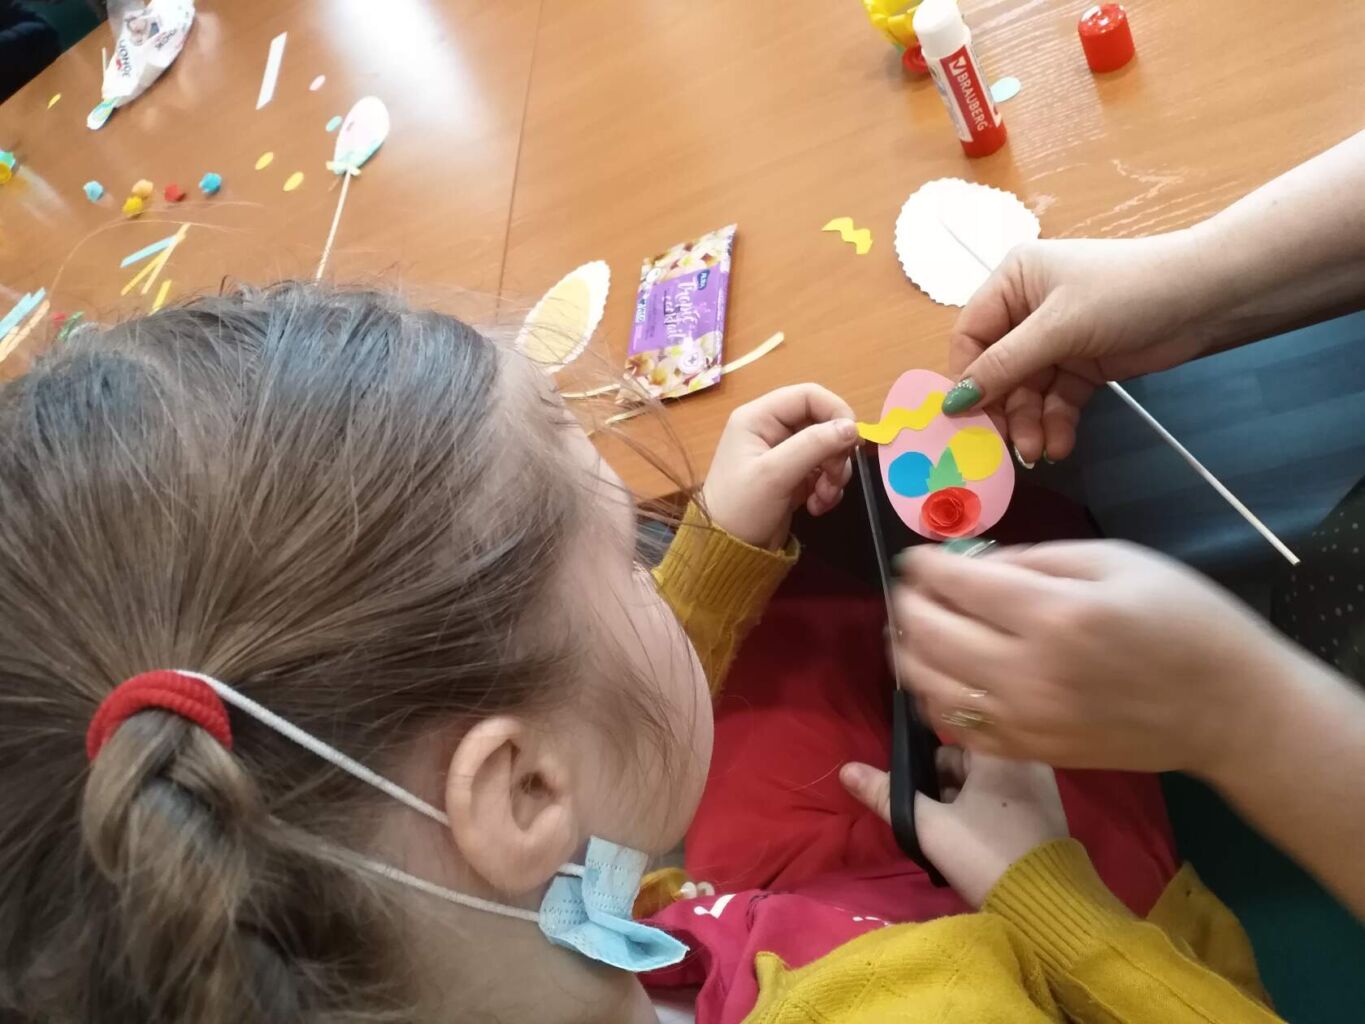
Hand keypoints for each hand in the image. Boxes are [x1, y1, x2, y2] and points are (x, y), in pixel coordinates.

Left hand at [702, 384, 856, 548]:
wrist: (729, 552)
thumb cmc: (742, 507)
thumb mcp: (776, 474)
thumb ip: (814, 446)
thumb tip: (853, 427)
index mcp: (758, 417)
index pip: (808, 395)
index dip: (836, 411)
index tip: (853, 440)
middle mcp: (771, 430)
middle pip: (822, 422)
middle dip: (835, 452)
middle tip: (834, 478)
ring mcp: (783, 454)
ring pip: (827, 449)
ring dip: (834, 474)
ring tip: (823, 498)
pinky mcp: (793, 476)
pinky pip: (823, 471)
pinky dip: (828, 488)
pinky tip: (817, 507)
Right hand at [841, 750, 1068, 907]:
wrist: (1043, 906)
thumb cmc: (984, 854)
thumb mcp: (929, 826)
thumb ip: (887, 796)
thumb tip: (846, 770)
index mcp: (999, 751)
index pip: (950, 732)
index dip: (922, 754)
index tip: (909, 781)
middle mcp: (1025, 759)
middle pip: (965, 759)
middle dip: (938, 783)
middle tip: (924, 815)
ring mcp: (1040, 786)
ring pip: (982, 781)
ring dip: (958, 799)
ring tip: (943, 831)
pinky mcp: (1046, 811)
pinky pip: (1001, 797)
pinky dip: (981, 809)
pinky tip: (968, 837)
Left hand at [890, 540, 1295, 776]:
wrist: (1228, 709)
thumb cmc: (1183, 620)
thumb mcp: (1117, 561)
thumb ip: (1035, 559)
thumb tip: (973, 565)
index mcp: (1055, 615)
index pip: (956, 585)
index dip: (924, 567)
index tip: (917, 559)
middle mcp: (1028, 672)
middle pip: (927, 634)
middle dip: (908, 604)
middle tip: (914, 590)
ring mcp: (1025, 720)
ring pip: (928, 685)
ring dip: (908, 651)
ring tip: (914, 629)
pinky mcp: (1029, 751)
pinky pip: (955, 725)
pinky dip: (933, 696)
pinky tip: (941, 674)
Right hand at [947, 234, 1218, 462]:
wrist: (1205, 298)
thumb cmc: (1125, 293)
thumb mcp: (1058, 327)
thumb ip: (1004, 366)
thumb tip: (953, 403)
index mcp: (1013, 282)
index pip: (971, 336)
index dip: (966, 377)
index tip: (965, 418)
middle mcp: (1027, 309)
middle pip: (998, 370)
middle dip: (1005, 409)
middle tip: (1009, 444)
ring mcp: (1056, 339)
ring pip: (1027, 391)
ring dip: (1030, 423)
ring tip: (1040, 451)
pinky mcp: (1083, 365)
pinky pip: (1056, 400)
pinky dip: (1056, 423)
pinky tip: (1061, 444)